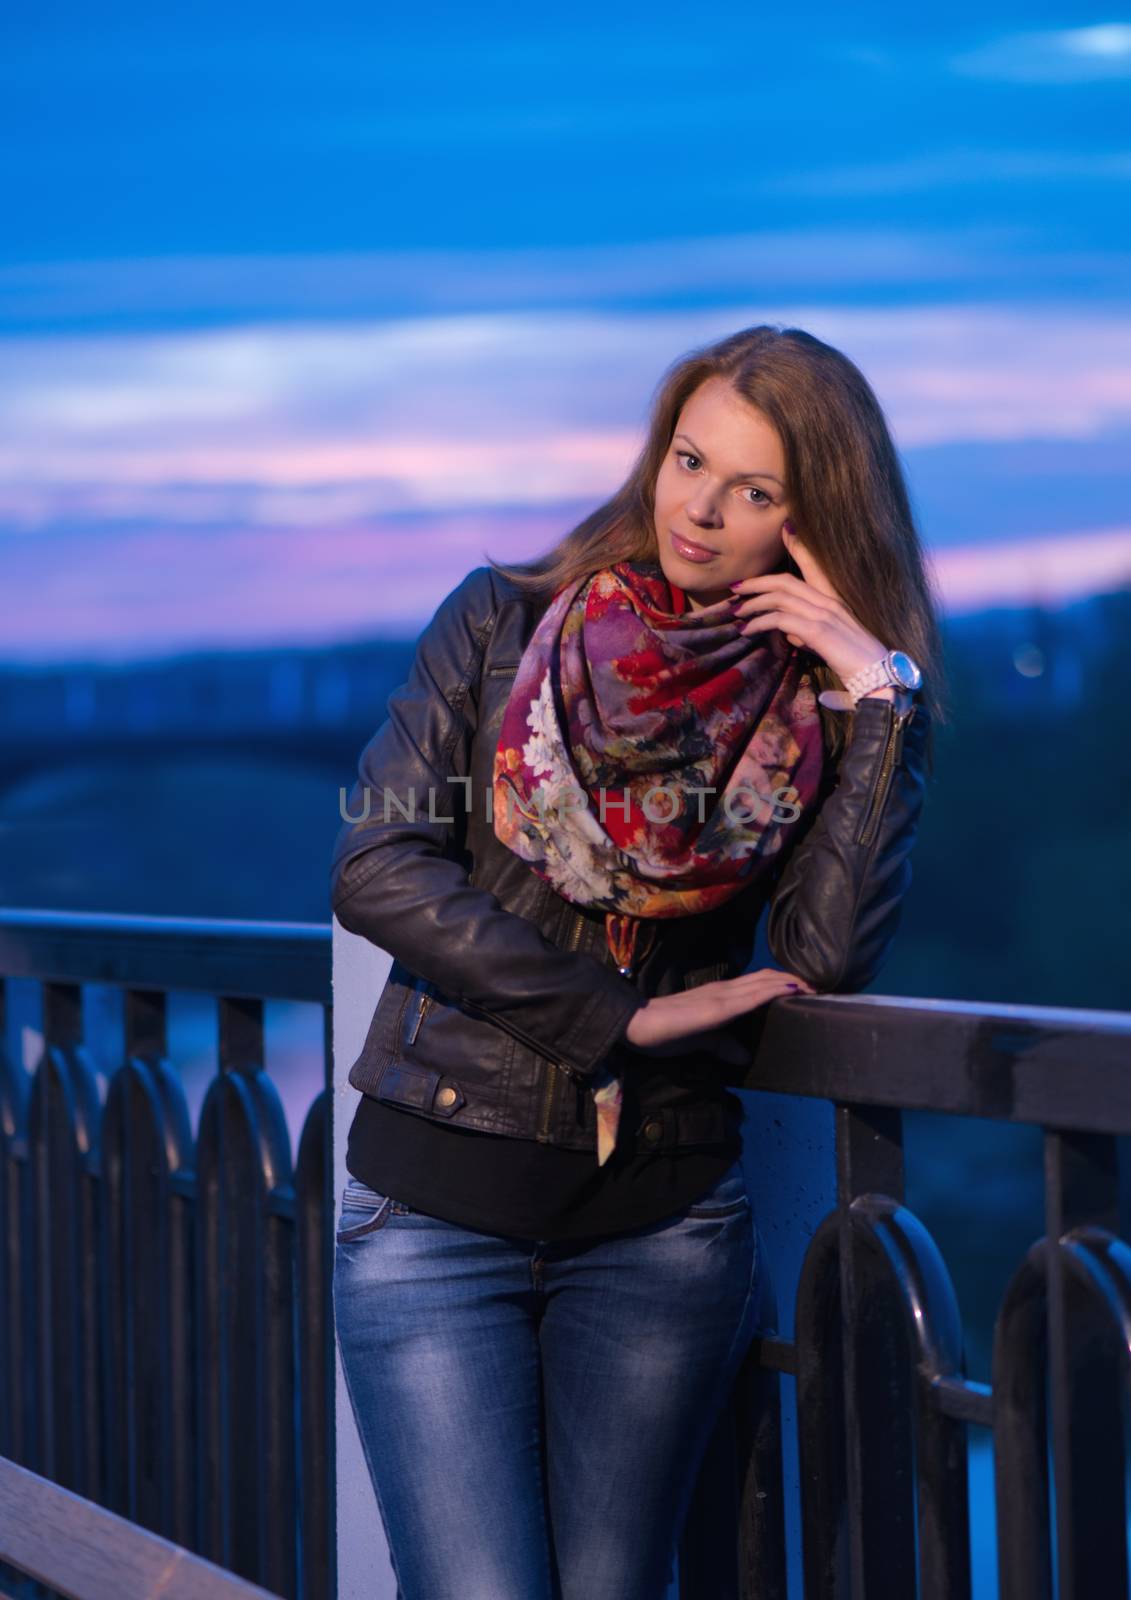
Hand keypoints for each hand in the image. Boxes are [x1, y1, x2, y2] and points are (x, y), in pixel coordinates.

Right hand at [623, 968, 816, 1066]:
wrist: (637, 1025)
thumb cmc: (663, 1032)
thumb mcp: (699, 1041)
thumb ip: (721, 1045)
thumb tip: (743, 1057)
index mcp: (720, 996)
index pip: (758, 984)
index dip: (782, 983)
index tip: (806, 989)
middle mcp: (724, 990)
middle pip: (767, 978)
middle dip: (794, 980)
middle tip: (819, 986)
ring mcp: (722, 996)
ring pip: (764, 982)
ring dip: (791, 982)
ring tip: (814, 985)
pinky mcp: (718, 1008)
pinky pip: (752, 996)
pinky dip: (774, 991)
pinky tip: (792, 990)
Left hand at [729, 523, 891, 685]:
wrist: (879, 677)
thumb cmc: (855, 663)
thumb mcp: (829, 643)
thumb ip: (809, 633)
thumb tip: (790, 633)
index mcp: (834, 599)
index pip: (814, 565)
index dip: (798, 546)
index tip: (784, 531)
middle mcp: (830, 600)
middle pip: (785, 581)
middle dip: (756, 582)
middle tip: (735, 588)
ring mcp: (824, 614)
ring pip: (779, 597)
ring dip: (752, 604)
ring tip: (736, 613)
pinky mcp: (819, 631)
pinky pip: (780, 619)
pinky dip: (759, 623)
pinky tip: (747, 630)